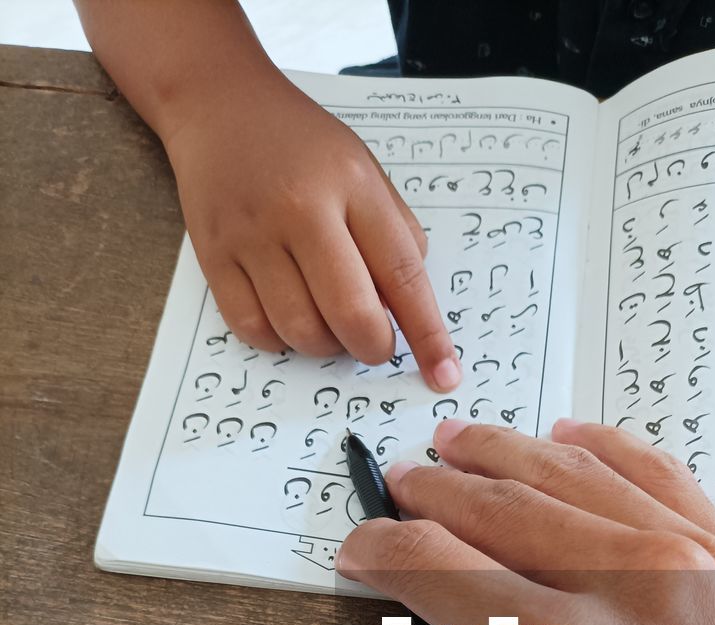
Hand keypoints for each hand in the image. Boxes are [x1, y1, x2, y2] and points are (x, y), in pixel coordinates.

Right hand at [164, 70, 460, 389]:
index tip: (443, 373)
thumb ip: (393, 237)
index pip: (402, 275)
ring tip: (327, 320)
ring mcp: (252, 235)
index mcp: (353, 187)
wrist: (218, 103)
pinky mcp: (213, 255)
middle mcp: (301, 210)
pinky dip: (279, 339)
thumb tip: (408, 311)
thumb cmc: (302, 145)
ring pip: (301, 330)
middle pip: (350, 314)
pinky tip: (287, 316)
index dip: (427, 334)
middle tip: (374, 341)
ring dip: (325, 346)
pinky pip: (253, 328)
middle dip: (372, 347)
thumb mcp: (365, 172)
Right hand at [336, 417, 714, 624]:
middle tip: (396, 490)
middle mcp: (627, 592)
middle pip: (494, 503)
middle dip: (427, 492)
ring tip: (458, 444)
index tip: (360, 555)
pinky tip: (567, 438)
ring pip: (567, 471)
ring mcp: (692, 564)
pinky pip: (654, 472)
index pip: (435, 565)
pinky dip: (599, 446)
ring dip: (499, 452)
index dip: (378, 552)